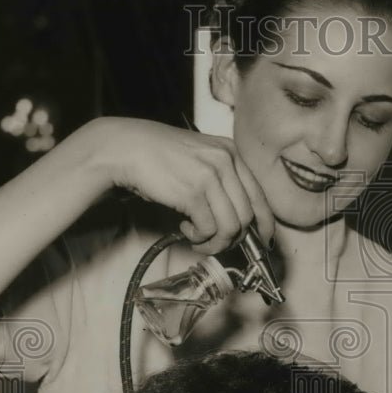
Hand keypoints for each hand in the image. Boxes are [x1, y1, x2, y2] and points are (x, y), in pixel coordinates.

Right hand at [91, 118, 274, 253]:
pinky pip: (209, 228)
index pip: (260, 195)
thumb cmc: (159, 157)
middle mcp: (225, 161)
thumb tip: (237, 219)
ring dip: (215, 242)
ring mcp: (210, 175)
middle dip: (234, 239)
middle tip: (216, 243)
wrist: (127, 149)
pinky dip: (199, 237)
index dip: (264, 223)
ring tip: (198, 238)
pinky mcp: (193, 192)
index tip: (262, 240)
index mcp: (231, 152)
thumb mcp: (199, 159)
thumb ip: (221, 181)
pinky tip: (185, 228)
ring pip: (231, 227)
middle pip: (247, 216)